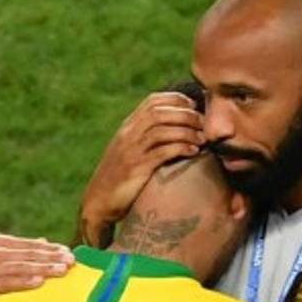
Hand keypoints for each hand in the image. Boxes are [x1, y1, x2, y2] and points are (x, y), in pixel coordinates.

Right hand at [0, 235, 72, 301]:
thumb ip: (16, 250)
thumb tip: (43, 241)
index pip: (28, 244)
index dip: (50, 248)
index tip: (68, 252)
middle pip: (28, 253)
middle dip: (52, 257)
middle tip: (72, 261)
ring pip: (21, 266)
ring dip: (44, 268)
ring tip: (62, 271)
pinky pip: (7, 282)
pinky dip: (24, 281)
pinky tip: (39, 282)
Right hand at [78, 92, 202, 244]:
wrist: (98, 202)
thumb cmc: (119, 178)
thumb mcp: (129, 151)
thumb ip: (145, 138)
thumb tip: (173, 129)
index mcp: (127, 127)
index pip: (152, 101)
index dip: (176, 100)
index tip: (193, 107)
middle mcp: (128, 135)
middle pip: (160, 112)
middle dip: (185, 114)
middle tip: (203, 123)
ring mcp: (131, 151)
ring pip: (161, 129)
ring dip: (186, 131)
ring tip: (202, 138)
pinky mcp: (136, 168)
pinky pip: (161, 152)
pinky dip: (180, 148)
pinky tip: (193, 151)